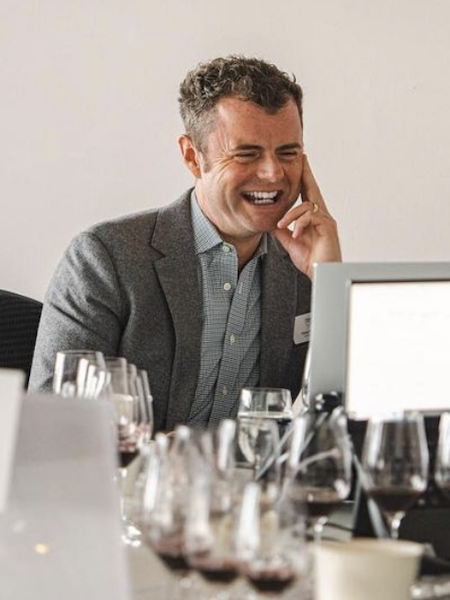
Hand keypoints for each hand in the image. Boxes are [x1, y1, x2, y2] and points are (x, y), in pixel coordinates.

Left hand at [273, 155, 340, 278]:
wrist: (321, 273)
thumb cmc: (310, 260)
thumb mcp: (290, 242)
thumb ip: (283, 230)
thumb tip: (272, 221)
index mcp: (314, 217)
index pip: (308, 195)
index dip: (304, 180)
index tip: (301, 165)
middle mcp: (323, 215)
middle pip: (314, 189)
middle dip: (307, 174)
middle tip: (303, 158)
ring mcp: (326, 220)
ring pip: (306, 206)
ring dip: (290, 215)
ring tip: (281, 226)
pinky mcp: (328, 227)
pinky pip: (311, 217)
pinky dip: (300, 225)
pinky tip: (296, 235)